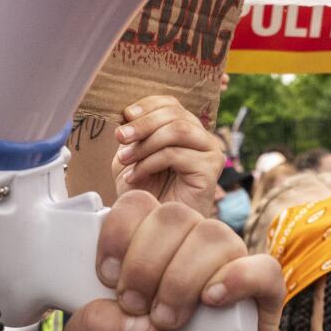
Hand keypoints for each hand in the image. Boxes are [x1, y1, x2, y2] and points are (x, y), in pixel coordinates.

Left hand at [60, 192, 284, 330]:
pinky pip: (264, 269)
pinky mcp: (262, 306)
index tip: (106, 278)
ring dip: (182, 279)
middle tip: (137, 308)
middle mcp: (188, 255)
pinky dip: (238, 278)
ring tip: (168, 324)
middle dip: (146, 262)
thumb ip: (87, 327)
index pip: (138, 205)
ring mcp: (228, 276)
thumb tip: (130, 318)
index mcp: (147, 252)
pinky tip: (212, 302)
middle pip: (174, 215)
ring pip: (214, 237)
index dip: (118, 232)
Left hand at [113, 94, 222, 218]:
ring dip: (145, 143)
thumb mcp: (132, 155)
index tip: (124, 116)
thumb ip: (132, 133)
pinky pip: (176, 154)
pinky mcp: (211, 170)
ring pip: (177, 130)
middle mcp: (202, 138)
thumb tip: (126, 113)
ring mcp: (210, 153)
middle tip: (120, 138)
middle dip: (142, 124)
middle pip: (175, 114)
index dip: (147, 106)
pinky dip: (150, 162)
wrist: (154, 226)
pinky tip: (136, 176)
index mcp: (186, 130)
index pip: (171, 104)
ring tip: (125, 159)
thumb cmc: (145, 192)